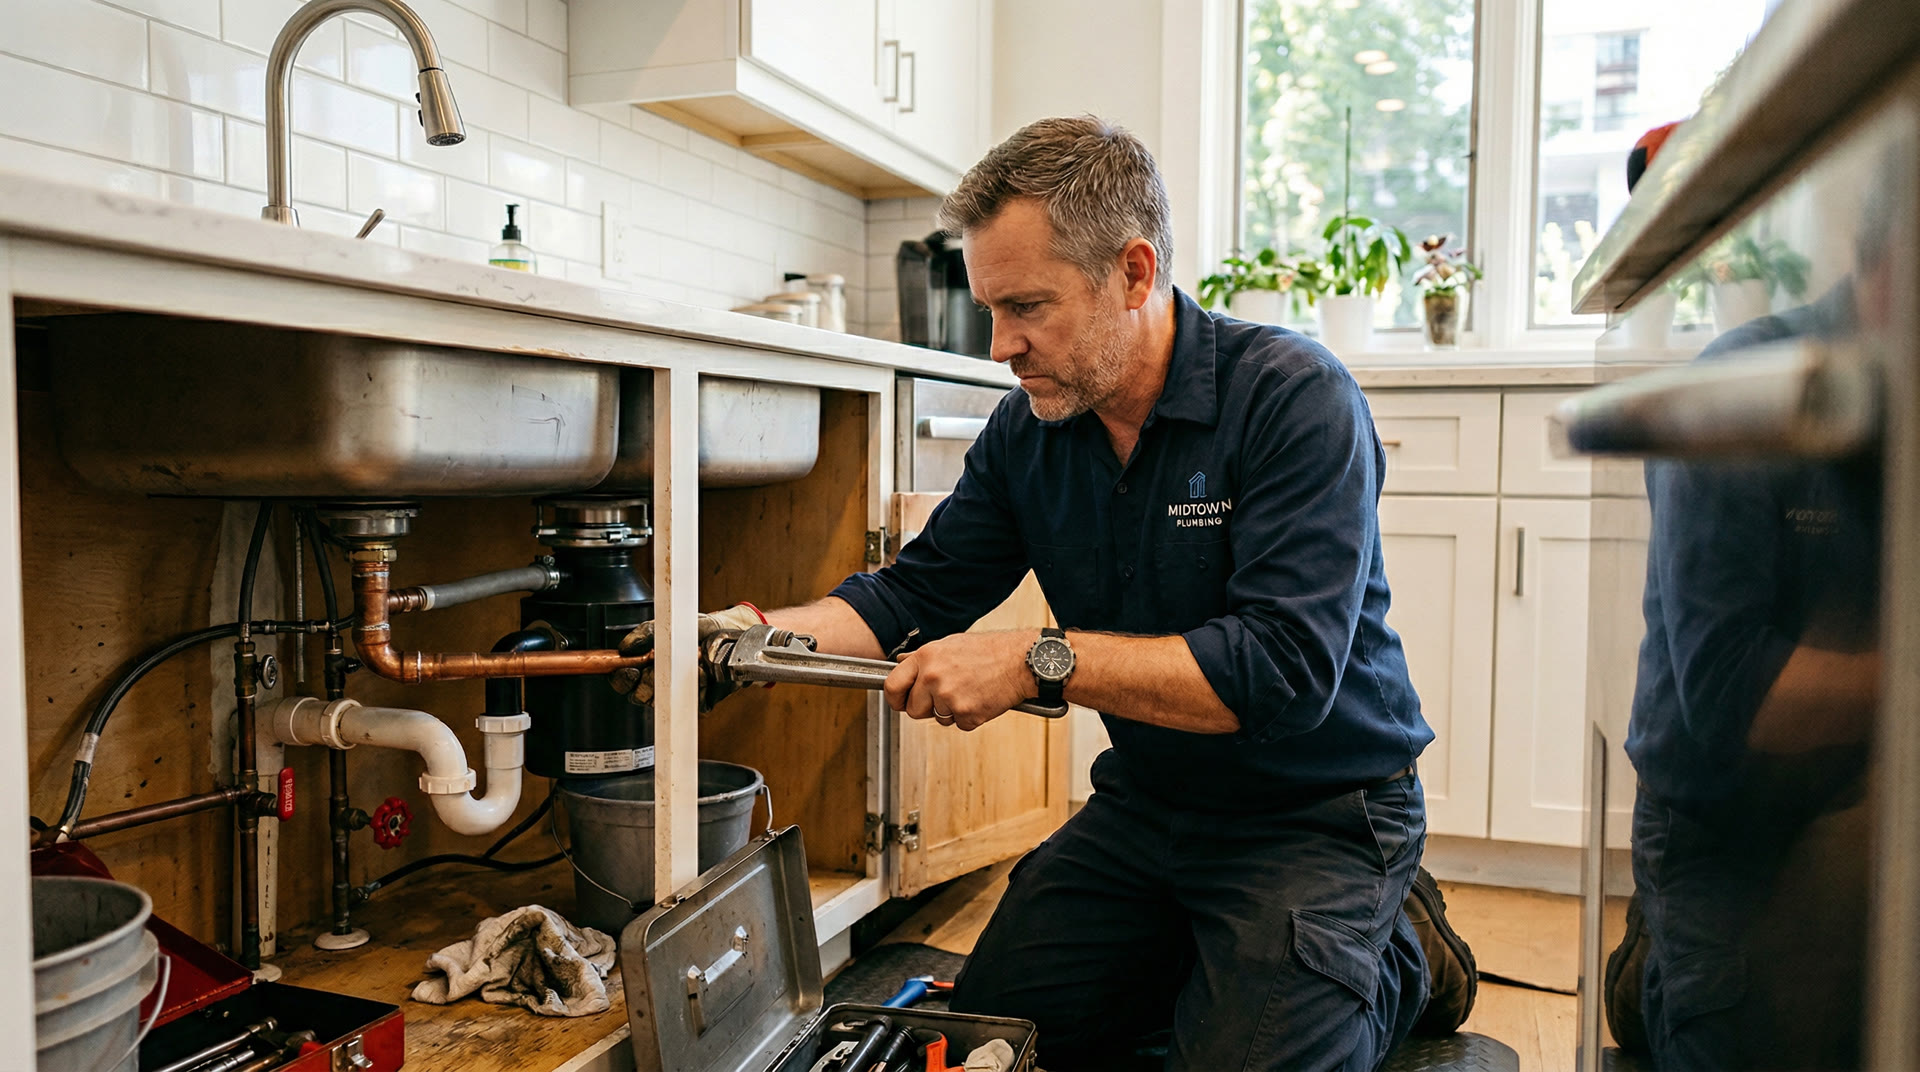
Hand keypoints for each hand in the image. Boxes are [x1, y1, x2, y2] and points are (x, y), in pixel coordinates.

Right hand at [610, 603, 764, 707]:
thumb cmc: (694, 630)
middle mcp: (660, 686)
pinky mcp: (701, 701)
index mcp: (644, 669)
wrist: (726, 632)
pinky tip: (703, 670)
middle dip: (649, 679)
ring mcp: (680, 696)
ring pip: (666, 701)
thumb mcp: (666, 625)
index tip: (630, 669)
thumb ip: (644, 634)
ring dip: (674, 679)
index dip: (623, 679)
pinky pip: (693, 702)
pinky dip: (698, 683)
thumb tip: (625, 647)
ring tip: (687, 660)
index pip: (624, 683)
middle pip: (640, 696)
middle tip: (659, 663)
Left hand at [883, 630, 1036, 730]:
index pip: (892, 685)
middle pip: (913, 710)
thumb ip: (924, 658)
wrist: (1021, 661)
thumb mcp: (950, 644)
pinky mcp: (967, 714)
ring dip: (950, 712)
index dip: (895, 699)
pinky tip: (980, 698)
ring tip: (968, 691)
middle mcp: (933, 677)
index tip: (900, 702)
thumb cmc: (990, 650)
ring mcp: (949, 697)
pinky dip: (970, 717)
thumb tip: (900, 664)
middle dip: (926, 708)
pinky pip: (959, 725)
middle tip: (945, 696)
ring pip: (937, 719)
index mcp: (926, 657)